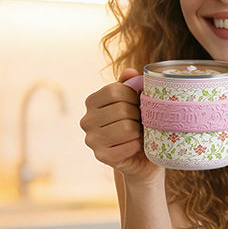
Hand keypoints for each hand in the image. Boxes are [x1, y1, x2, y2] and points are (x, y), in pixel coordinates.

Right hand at [80, 68, 161, 183]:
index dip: (133, 96)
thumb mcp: (135, 100)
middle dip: (139, 115)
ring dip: (139, 130)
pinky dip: (138, 145)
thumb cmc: (138, 122)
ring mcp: (91, 139)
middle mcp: (86, 120)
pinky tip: (136, 145)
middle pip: (122, 110)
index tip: (138, 103)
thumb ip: (131, 84)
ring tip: (138, 132)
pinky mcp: (101, 156)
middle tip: (140, 121)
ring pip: (126, 128)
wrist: (140, 155)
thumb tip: (130, 72)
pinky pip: (128, 146)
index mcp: (92, 101)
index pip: (114, 91)